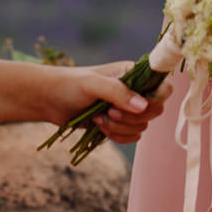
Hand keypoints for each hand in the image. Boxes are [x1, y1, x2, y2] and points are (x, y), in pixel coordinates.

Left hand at [45, 64, 167, 143]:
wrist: (48, 99)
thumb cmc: (69, 85)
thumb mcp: (93, 84)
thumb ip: (118, 92)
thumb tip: (143, 106)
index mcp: (134, 74)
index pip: (163, 87)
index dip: (155, 100)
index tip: (137, 106)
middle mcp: (134, 90)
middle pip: (155, 111)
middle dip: (132, 117)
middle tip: (110, 112)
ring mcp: (126, 108)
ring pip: (142, 127)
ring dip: (120, 128)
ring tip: (98, 119)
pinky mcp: (118, 124)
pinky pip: (131, 137)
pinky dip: (117, 136)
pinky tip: (99, 127)